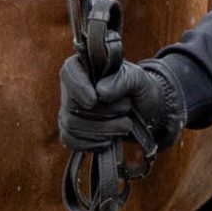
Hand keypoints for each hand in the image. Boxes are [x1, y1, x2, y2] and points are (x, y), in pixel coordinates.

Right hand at [56, 54, 184, 156]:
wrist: (143, 110)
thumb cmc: (137, 88)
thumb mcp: (137, 78)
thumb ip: (122, 80)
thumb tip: (101, 92)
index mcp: (83, 66)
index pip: (69, 73)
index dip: (79, 88)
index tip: (94, 100)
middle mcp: (71, 88)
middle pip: (72, 105)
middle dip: (103, 113)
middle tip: (126, 108)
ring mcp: (68, 111)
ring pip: (72, 126)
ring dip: (103, 130)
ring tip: (125, 124)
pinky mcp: (71, 132)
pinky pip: (71, 141)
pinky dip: (93, 144)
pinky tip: (109, 140)